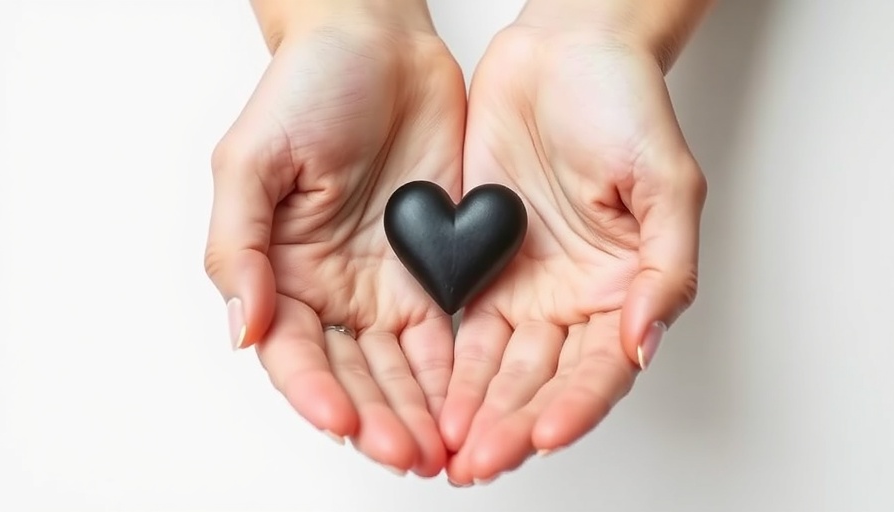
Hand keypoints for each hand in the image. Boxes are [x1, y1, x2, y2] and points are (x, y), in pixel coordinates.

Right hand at [204, 5, 465, 476]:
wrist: (379, 45)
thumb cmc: (309, 89)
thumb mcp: (252, 161)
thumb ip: (240, 247)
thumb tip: (243, 328)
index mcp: (283, 271)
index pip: (296, 352)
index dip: (316, 392)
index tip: (343, 421)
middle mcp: (335, 287)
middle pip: (355, 373)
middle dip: (380, 418)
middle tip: (406, 452)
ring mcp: (388, 281)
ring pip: (404, 366)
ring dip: (420, 410)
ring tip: (441, 447)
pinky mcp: (438, 266)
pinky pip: (449, 331)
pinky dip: (457, 371)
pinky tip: (469, 400)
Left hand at [440, 21, 706, 483]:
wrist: (563, 53)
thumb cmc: (623, 104)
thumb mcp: (667, 183)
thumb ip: (664, 269)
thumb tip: (643, 343)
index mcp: (623, 288)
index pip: (600, 368)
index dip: (575, 406)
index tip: (544, 434)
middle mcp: (572, 298)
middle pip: (542, 380)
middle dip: (513, 424)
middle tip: (482, 460)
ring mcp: (523, 285)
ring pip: (497, 367)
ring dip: (475, 410)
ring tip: (450, 448)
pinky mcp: (476, 264)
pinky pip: (458, 328)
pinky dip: (447, 367)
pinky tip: (431, 398)